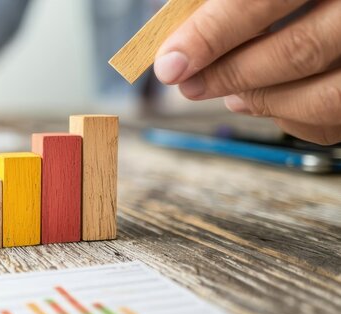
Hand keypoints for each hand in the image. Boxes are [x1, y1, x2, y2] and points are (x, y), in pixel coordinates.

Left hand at [153, 0, 340, 144]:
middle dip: (230, 76)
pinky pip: (337, 119)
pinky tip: (269, 100)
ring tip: (230, 95)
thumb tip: (184, 30)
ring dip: (263, 102)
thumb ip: (234, 1)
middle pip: (298, 52)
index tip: (171, 62)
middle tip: (189, 84)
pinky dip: (294, 118)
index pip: (260, 1)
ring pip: (324, 97)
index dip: (210, 35)